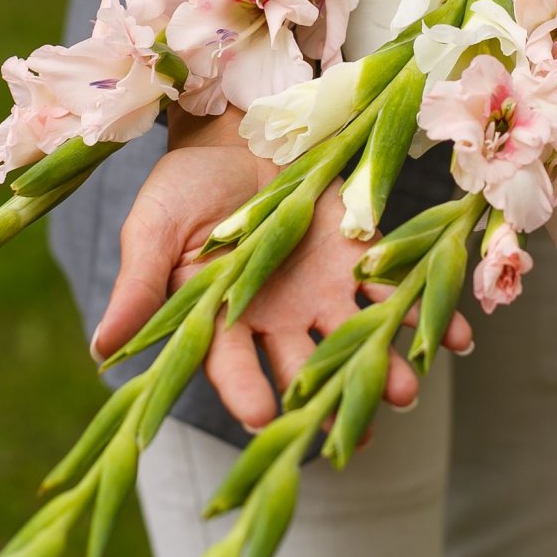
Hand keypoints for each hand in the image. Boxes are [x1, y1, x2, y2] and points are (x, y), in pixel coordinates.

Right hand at [92, 106, 473, 429]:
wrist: (238, 128)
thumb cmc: (186, 182)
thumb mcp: (155, 227)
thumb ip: (138, 284)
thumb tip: (100, 348)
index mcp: (223, 318)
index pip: (233, 366)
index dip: (248, 392)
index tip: (266, 418)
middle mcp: (278, 315)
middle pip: (306, 365)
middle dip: (332, 396)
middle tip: (359, 428)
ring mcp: (322, 287)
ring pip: (355, 336)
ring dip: (383, 362)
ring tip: (408, 387)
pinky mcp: (358, 254)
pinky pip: (394, 287)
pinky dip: (424, 308)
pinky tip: (456, 335)